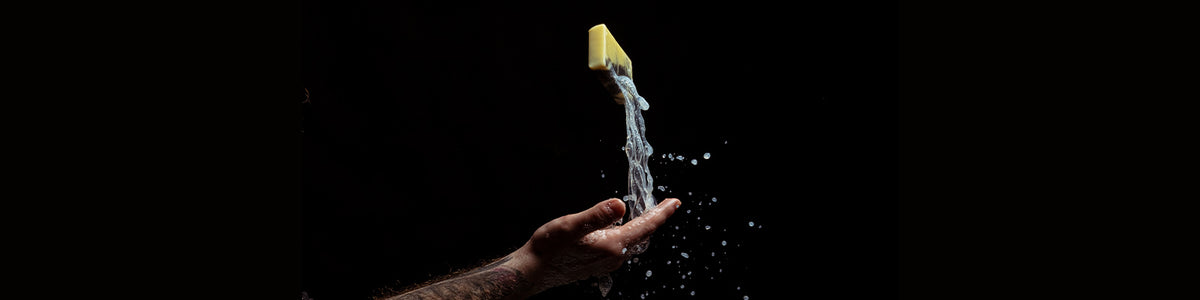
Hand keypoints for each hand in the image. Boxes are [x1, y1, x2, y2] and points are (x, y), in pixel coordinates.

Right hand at [503, 198, 681, 295]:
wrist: (534, 271)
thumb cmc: (550, 248)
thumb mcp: (571, 226)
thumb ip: (596, 215)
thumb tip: (620, 205)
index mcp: (612, 245)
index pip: (646, 227)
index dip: (662, 213)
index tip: (675, 202)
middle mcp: (614, 257)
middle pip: (643, 235)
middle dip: (655, 219)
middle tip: (666, 204)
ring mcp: (607, 262)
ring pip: (632, 242)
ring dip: (642, 227)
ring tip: (647, 213)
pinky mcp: (599, 264)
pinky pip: (621, 247)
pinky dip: (628, 234)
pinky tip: (621, 228)